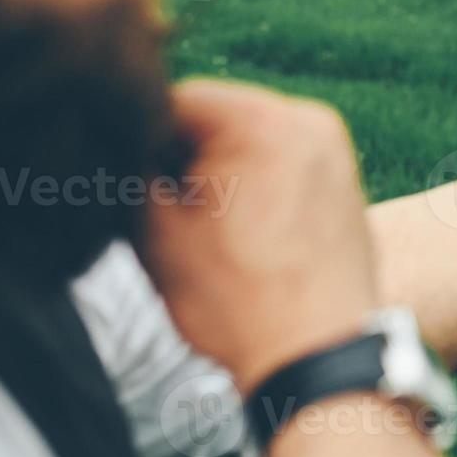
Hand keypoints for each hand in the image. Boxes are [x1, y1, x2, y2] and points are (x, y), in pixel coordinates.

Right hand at [143, 79, 378, 393]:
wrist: (319, 357)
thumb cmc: (240, 302)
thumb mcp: (157, 234)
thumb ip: (129, 176)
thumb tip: (113, 150)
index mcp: (262, 119)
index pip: (175, 100)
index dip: (139, 142)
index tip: (131, 186)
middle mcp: (307, 118)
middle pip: (215, 116)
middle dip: (183, 157)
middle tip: (170, 214)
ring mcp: (332, 146)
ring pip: (248, 139)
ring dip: (219, 172)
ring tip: (210, 230)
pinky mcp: (343, 176)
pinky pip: (282, 160)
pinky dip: (255, 185)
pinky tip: (243, 234)